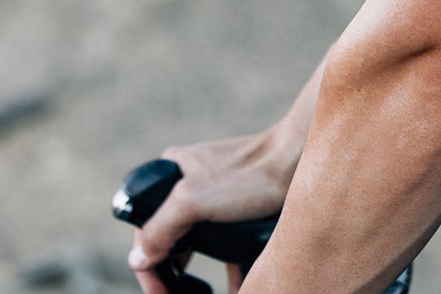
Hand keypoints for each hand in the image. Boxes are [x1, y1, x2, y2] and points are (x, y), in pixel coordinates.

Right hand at [128, 131, 291, 293]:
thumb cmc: (251, 175)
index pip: (145, 228)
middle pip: (169, 239)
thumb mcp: (195, 199)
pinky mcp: (240, 209)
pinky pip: (226, 247)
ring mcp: (216, 196)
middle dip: (171, 276)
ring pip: (197, 246)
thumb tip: (137, 259)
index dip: (148, 267)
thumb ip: (160, 228)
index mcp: (172, 171)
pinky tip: (234, 291)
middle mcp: (190, 181)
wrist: (303, 159)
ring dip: (196, 278)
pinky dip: (229, 273)